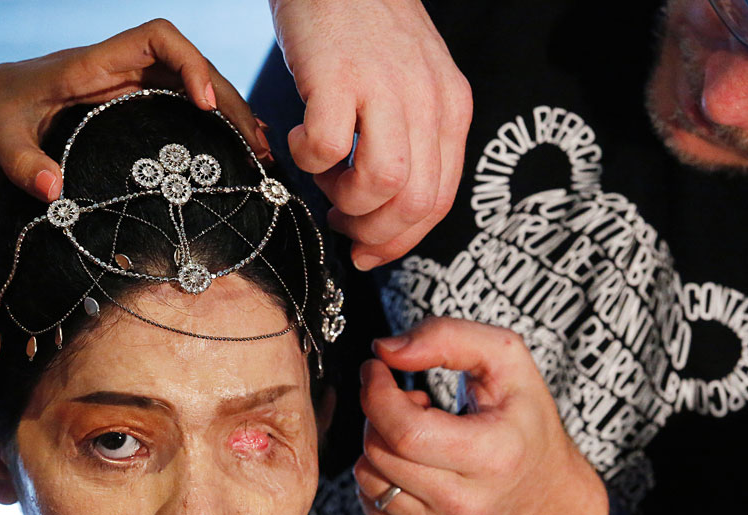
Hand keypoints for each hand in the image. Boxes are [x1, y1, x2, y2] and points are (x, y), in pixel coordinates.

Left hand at [0, 19, 264, 201]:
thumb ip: (21, 164)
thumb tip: (53, 190)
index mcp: (90, 66)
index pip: (155, 38)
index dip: (189, 63)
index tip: (207, 106)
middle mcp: (116, 72)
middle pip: (188, 66)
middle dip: (227, 99)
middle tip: (257, 145)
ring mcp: (125, 91)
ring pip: (191, 87)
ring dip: (229, 114)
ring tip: (260, 152)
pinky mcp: (127, 112)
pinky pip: (178, 108)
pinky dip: (211, 127)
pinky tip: (237, 152)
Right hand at [269, 0, 471, 267]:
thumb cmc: (364, 29)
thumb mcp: (412, 84)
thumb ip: (412, 138)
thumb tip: (385, 211)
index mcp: (450, 107)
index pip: (439, 200)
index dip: (400, 241)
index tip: (368, 252)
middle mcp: (427, 99)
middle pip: (415, 203)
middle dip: (372, 233)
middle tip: (340, 220)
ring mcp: (384, 87)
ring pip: (381, 184)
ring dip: (342, 199)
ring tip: (323, 174)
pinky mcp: (337, 76)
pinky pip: (326, 148)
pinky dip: (307, 160)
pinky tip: (298, 136)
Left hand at [354, 316, 607, 514]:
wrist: (548, 501)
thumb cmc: (526, 423)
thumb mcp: (507, 360)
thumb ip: (448, 337)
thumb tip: (384, 350)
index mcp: (494, 455)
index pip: (405, 430)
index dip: (377, 392)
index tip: (377, 370)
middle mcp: (467, 503)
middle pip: (380, 451)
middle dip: (378, 414)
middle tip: (409, 400)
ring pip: (367, 477)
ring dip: (378, 444)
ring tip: (416, 432)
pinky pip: (371, 504)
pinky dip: (380, 475)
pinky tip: (413, 463)